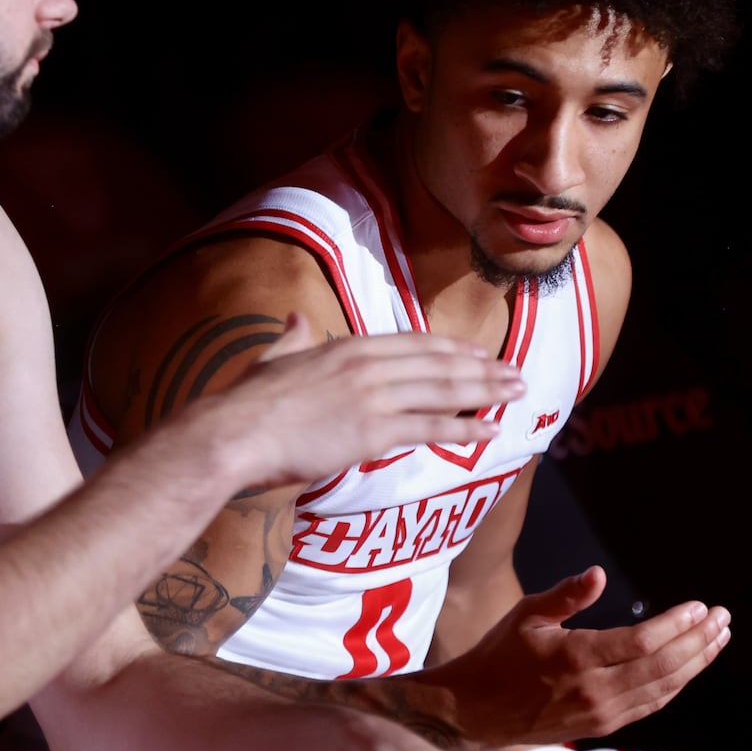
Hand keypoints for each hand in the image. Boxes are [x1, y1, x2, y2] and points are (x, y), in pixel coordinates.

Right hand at [186, 312, 524, 490]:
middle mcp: (367, 366)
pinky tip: (490, 430)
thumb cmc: (247, 402)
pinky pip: (430, 427)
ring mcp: (373, 397)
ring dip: (486, 391)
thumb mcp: (273, 358)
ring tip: (516, 394)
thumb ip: (292, 338)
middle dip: (482, 368)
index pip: (413, 343)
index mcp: (347, 348)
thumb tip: (296, 318)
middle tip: (515, 373)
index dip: (451, 348)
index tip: (478, 353)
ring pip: (443, 391)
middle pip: (438, 363)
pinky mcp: (372, 431)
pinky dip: (465, 428)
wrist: (235, 432)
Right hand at [436, 566, 730, 745]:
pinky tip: (689, 668)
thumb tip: (598, 573)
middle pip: (663, 666)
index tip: (700, 606)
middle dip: (698, 641)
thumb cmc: (498, 656)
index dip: (676, 624)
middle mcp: (595, 690)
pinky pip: (650, 704)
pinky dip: (675, 685)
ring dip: (696, 663)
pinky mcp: (603, 726)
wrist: (476, 710)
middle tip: (723, 619)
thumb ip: (567, 596)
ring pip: (663, 688)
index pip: (643, 641)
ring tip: (718, 640)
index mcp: (576, 657)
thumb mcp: (526, 615)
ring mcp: (602, 712)